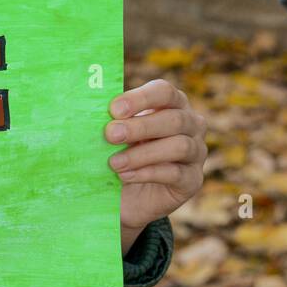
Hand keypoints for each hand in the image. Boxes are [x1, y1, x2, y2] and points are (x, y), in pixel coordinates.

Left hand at [105, 79, 205, 253]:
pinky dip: (147, 173)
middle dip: (140, 127)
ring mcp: (196, 152)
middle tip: (110, 135)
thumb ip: (112, 121)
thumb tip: (90, 110)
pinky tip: (125, 176)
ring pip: (179, 146)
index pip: (164, 91)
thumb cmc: (121, 152)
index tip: (114, 110)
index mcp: (172, 104)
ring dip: (142, 154)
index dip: (140, 98)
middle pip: (174, 119)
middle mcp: (191, 125)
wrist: (128, 195)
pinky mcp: (192, 180)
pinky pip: (175, 173)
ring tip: (114, 163)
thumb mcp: (115, 134)